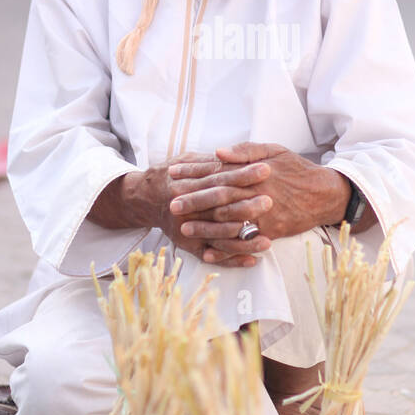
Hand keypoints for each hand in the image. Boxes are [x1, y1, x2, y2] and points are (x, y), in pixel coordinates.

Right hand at [89, 152, 272, 267]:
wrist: (144, 198)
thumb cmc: (171, 176)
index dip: (243, 173)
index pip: (220, 178)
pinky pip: (212, 256)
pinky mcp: (189, 246)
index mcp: (189, 183)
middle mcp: (188, 208)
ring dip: (244, 240)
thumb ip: (210, 160)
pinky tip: (252, 260)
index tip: (266, 169)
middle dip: (247, 206)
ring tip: (268, 240)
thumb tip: (233, 154)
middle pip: (221, 208)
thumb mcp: (187, 160)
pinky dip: (232, 259)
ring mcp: (188, 230)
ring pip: (219, 237)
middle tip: (270, 202)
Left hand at [167, 143, 350, 263]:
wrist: (324, 194)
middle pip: (219, 198)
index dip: (194, 173)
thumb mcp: (273, 150)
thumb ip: (245, 151)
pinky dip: (225, 250)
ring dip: (204, 226)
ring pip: (228, 222)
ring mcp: (263, 215)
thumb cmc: (296, 169)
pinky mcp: (271, 232)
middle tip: (171, 204)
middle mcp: (256, 193)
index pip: (218, 171)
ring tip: (184, 227)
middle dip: (193, 200)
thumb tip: (217, 152)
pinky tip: (207, 251)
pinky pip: (244, 243)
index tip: (174, 173)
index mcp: (253, 171)